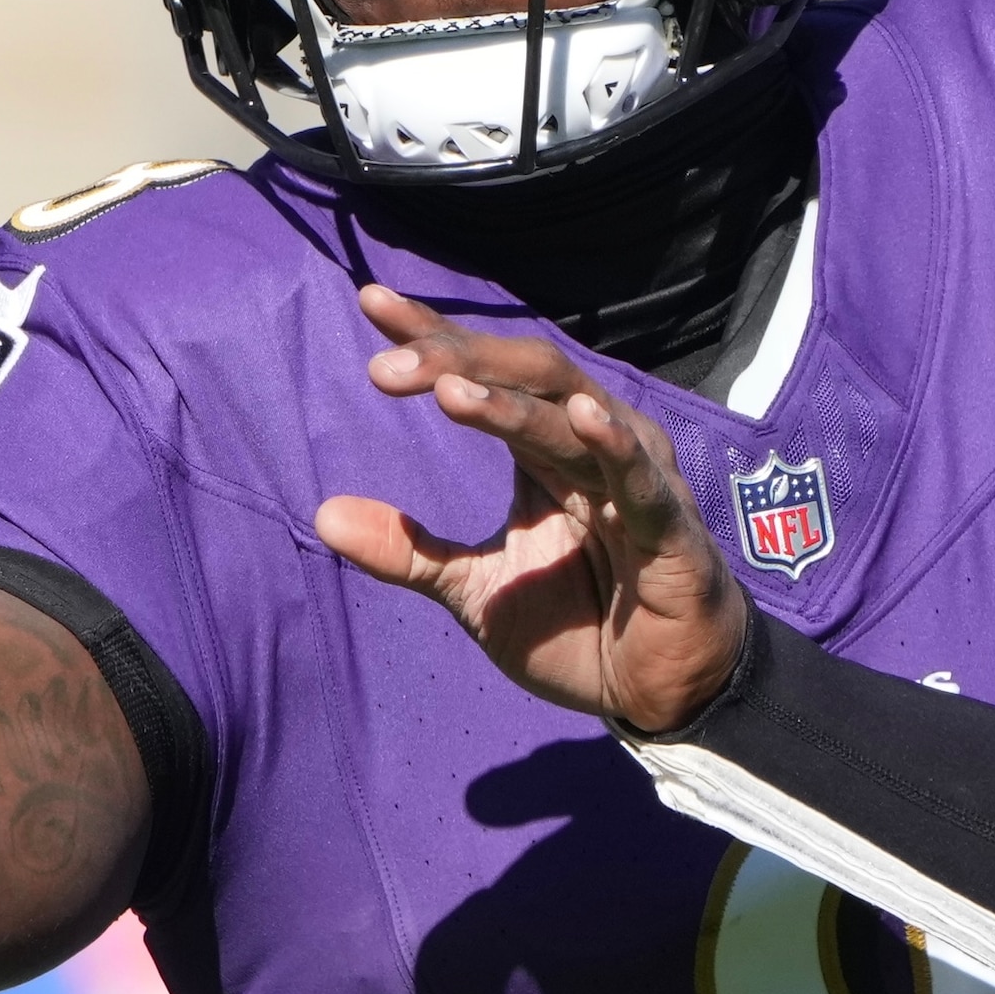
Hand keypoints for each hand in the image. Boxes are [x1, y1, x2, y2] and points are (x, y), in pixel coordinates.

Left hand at [311, 285, 747, 731]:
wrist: (657, 693)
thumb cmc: (577, 630)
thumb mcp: (477, 591)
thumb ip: (410, 552)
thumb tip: (321, 515)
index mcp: (545, 450)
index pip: (485, 376)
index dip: (433, 337)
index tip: (371, 300)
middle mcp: (593, 445)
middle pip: (526, 378)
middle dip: (458, 363)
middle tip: (386, 368)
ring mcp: (636, 480)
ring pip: (571, 418)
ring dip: (511, 402)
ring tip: (448, 388)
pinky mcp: (672, 528)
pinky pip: (641, 479)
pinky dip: (615, 443)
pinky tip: (582, 415)